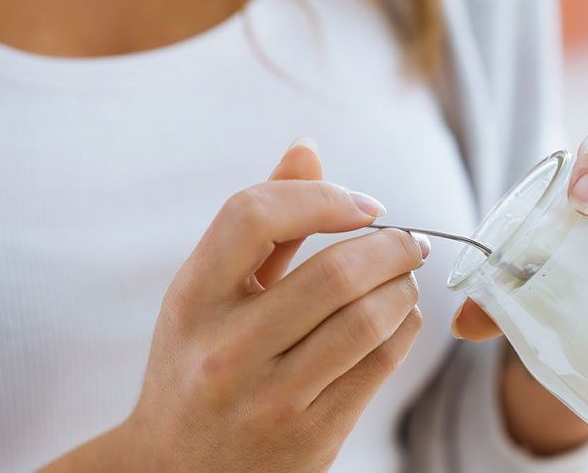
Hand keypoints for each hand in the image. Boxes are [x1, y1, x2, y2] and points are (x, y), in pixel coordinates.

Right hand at [43, 140, 429, 471]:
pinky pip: (381, 365)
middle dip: (392, 245)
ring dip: (404, 286)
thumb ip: (259, 223)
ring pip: (370, 319)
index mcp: (192, 300)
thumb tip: (307, 148)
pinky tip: (401, 317)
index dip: (322, 197)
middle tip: (409, 240)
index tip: (365, 204)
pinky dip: (405, 328)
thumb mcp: (206, 292)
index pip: (253, 216)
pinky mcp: (312, 437)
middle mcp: (225, 350)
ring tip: (406, 277)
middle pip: (337, 272)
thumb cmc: (197, 363)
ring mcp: (269, 399)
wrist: (178, 469)